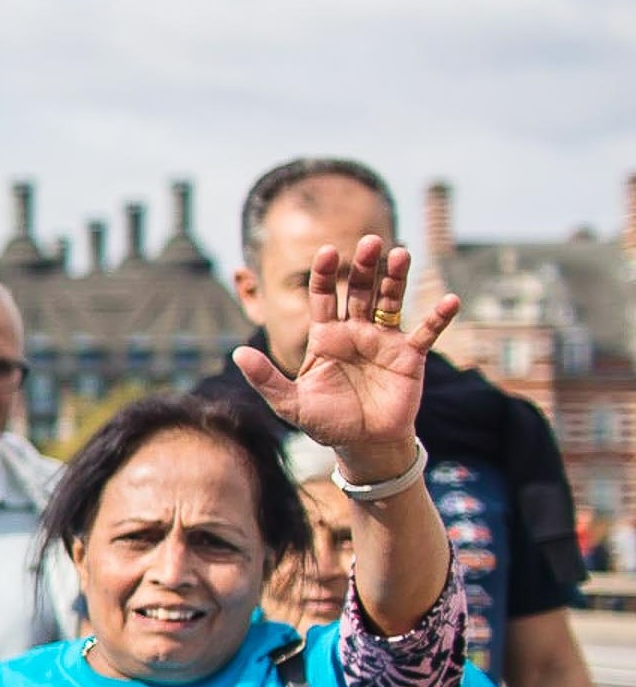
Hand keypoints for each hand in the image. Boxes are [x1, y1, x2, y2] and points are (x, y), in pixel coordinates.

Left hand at [232, 236, 459, 478]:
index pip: (322, 297)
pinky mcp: (409, 356)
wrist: (362, 445)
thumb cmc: (325, 422)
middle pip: (359, 291)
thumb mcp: (290, 403)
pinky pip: (426, 332)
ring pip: (390, 301)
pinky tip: (450, 301)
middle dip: (364, 266)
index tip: (327, 251)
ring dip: (396, 278)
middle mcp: (355, 332)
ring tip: (401, 253)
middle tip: (370, 241)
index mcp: (325, 337)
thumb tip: (236, 353)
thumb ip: (265, 379)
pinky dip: (439, 317)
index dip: (324, 275)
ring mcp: (384, 341)